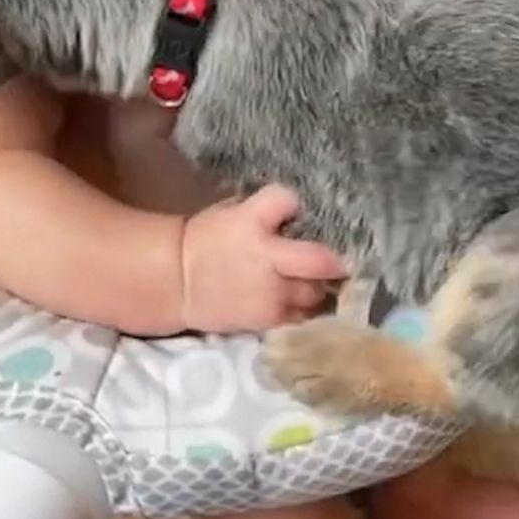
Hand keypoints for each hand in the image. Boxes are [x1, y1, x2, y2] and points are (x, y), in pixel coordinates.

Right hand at [179, 185, 347, 333]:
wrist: (177, 281)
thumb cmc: (207, 240)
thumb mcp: (232, 211)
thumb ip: (266, 211)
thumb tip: (298, 211)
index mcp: (252, 221)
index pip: (287, 200)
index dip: (294, 204)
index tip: (297, 211)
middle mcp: (267, 258)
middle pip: (320, 259)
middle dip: (334, 259)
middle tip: (340, 258)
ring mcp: (271, 292)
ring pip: (316, 292)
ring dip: (319, 285)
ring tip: (316, 280)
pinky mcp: (268, 319)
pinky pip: (302, 316)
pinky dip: (305, 309)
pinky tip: (301, 300)